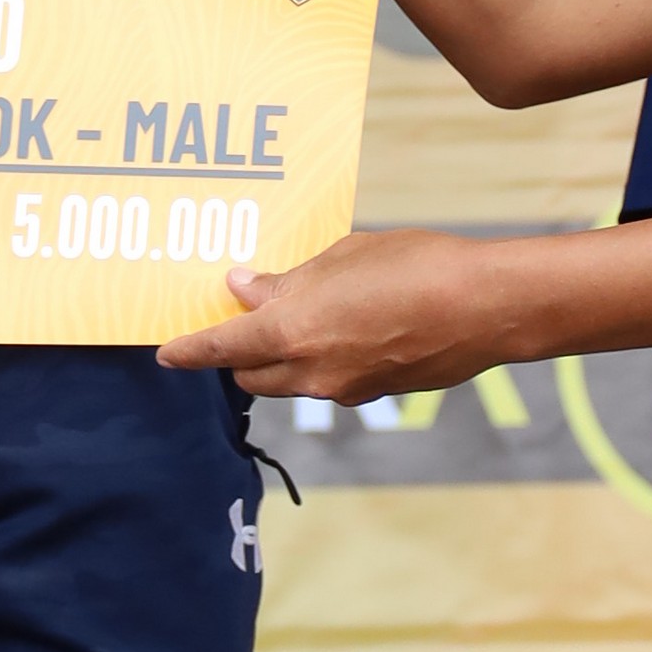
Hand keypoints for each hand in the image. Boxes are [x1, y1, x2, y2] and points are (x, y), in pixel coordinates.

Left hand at [156, 229, 518, 399]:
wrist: (485, 307)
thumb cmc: (414, 267)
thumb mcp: (342, 259)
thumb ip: (288, 280)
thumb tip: (247, 288)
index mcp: (292, 333)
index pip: (222, 349)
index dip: (190, 351)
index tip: (166, 354)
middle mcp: (311, 373)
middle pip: (251, 375)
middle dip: (241, 353)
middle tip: (249, 316)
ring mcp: (346, 389)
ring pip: (292, 382)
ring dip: (284, 357)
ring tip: (307, 315)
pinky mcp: (376, 393)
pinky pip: (332, 380)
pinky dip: (325, 360)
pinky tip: (353, 326)